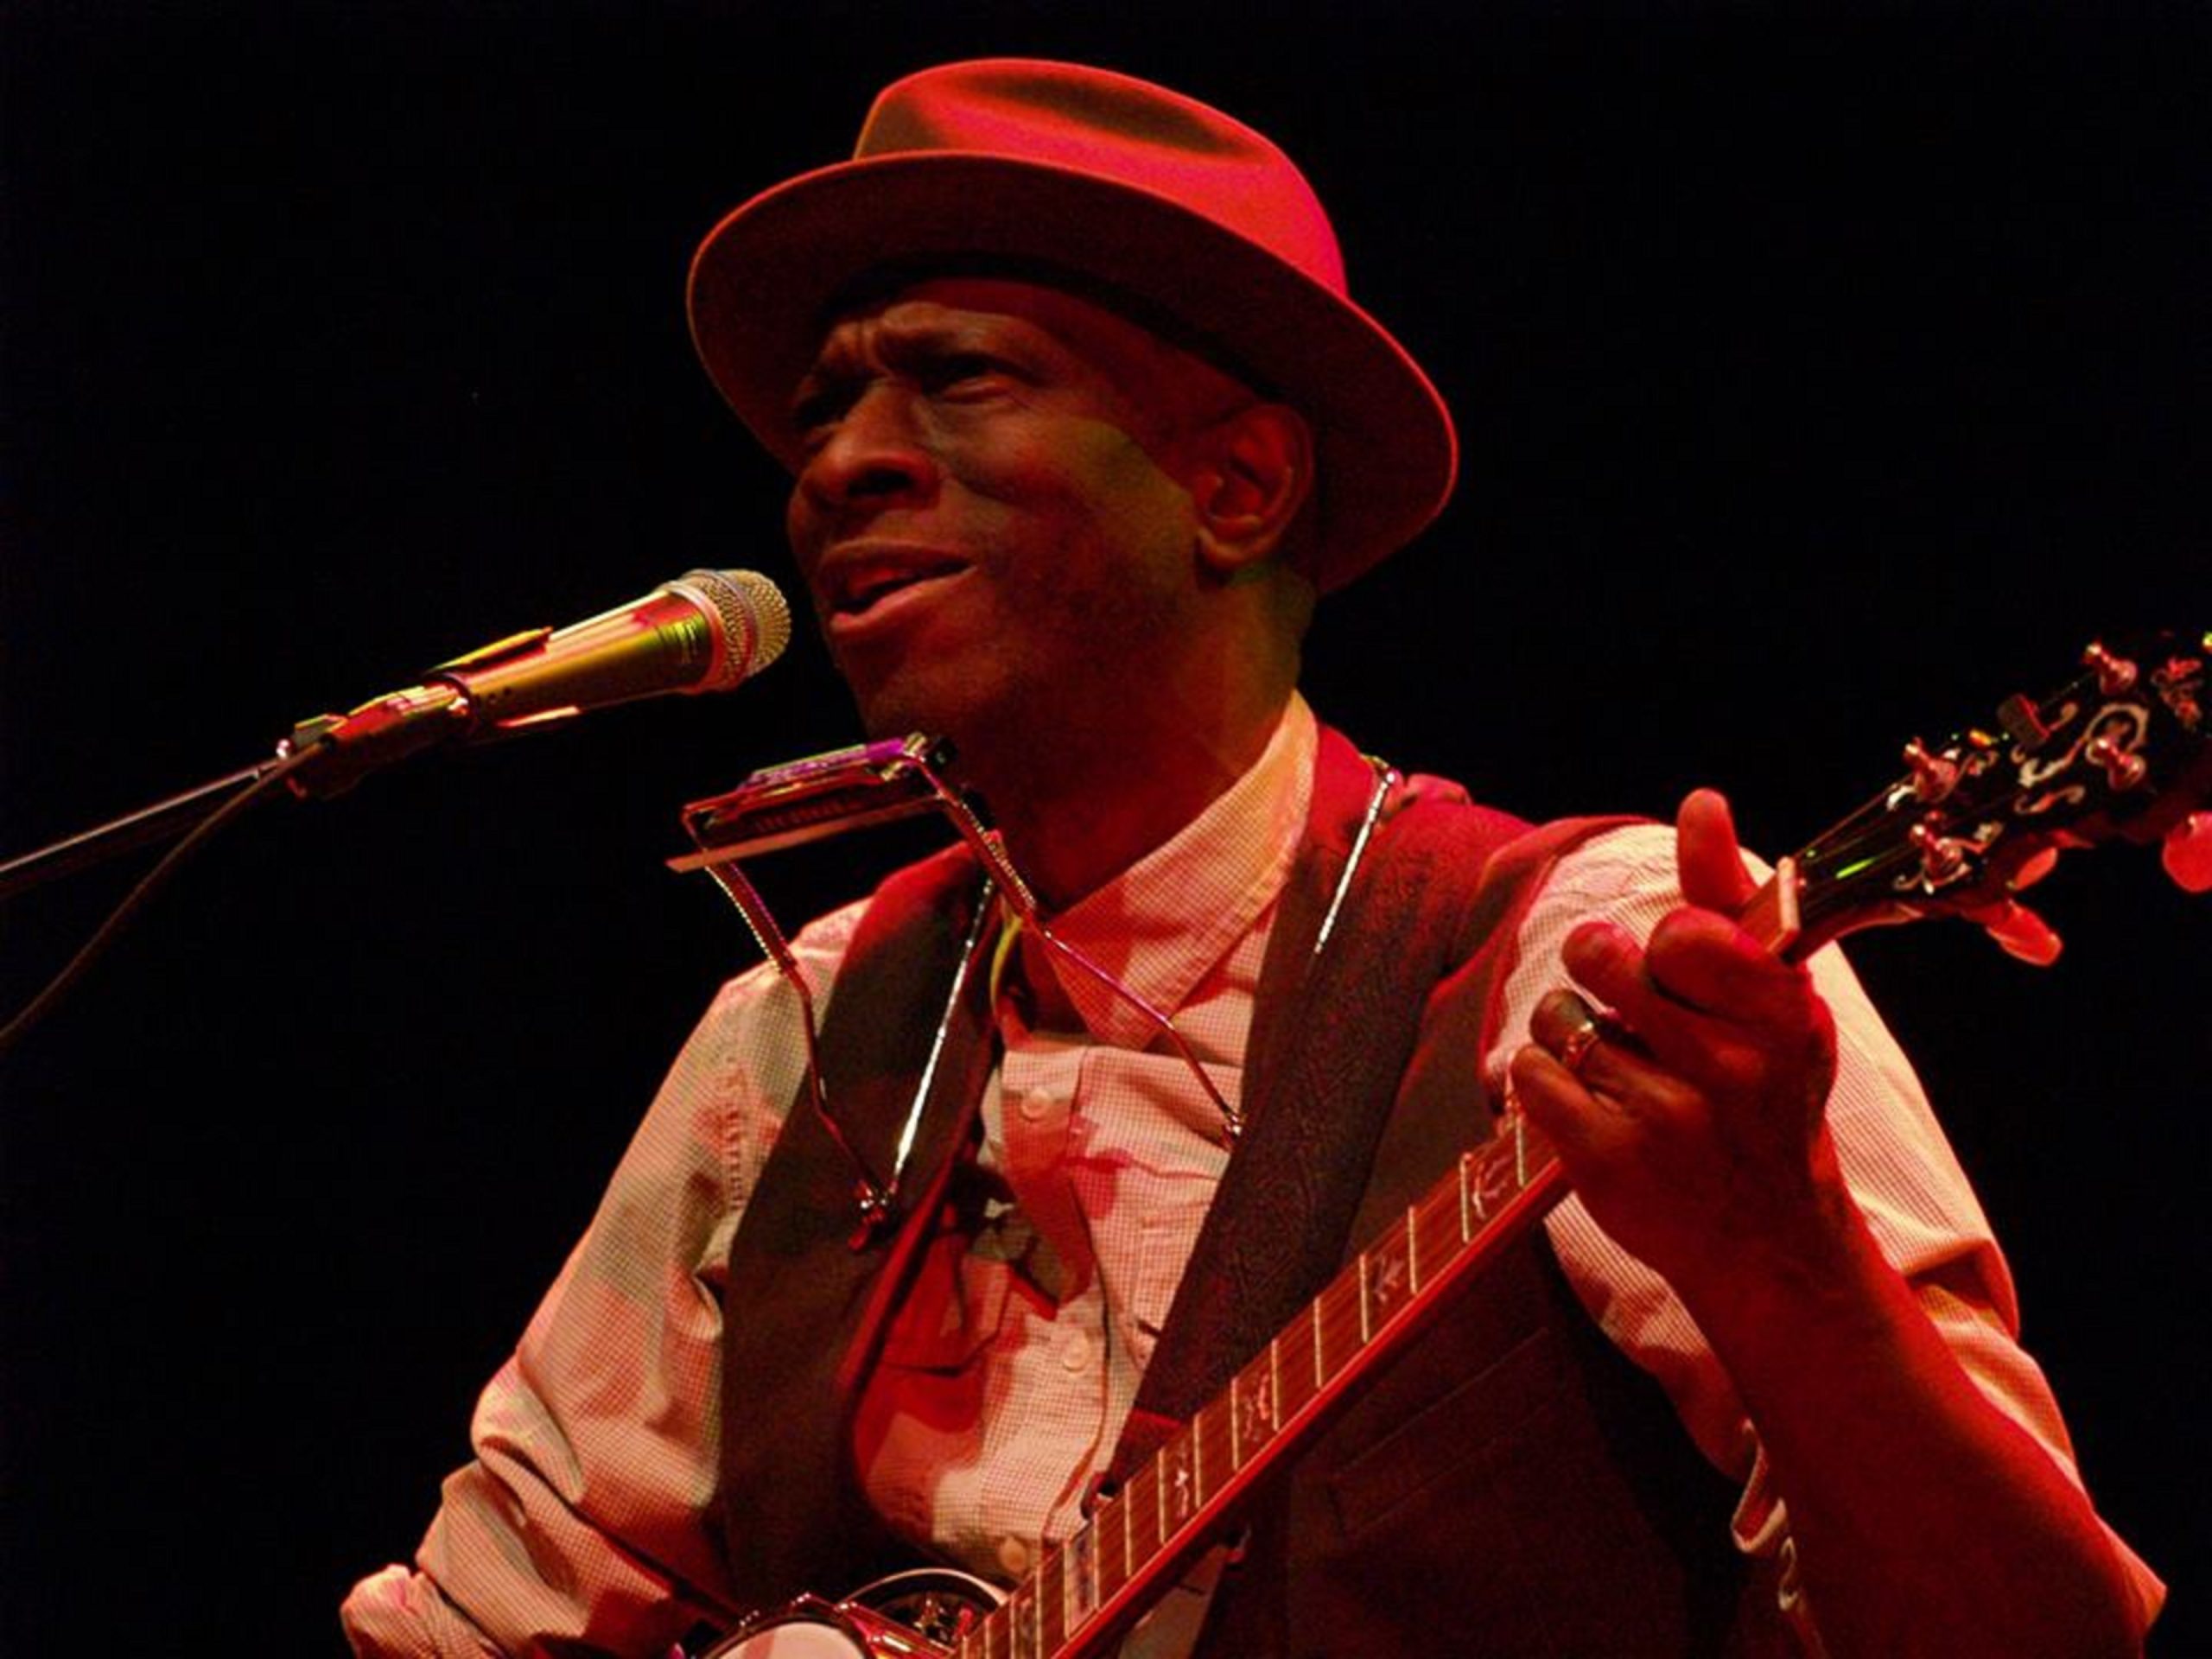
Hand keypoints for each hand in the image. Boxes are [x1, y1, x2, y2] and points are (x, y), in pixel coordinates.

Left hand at [1508, 790, 1848, 1295]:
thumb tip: (1700, 800)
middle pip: (1603, 955)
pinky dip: (1541, 1079)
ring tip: (1613, 1061)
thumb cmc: (1764, 1093)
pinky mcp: (1609, 1160)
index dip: (1664, 944)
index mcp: (1781, 1016)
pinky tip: (1584, 1101)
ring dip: (1570, 1028)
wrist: (1767, 1238)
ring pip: (1560, 1014)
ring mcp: (1669, 1119)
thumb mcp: (1771, 995)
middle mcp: (1732, 1069)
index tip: (1679, 969)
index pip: (1683, 930)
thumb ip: (1726, 897)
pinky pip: (1530, 1073)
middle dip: (1599, 966)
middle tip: (1629, 1004)